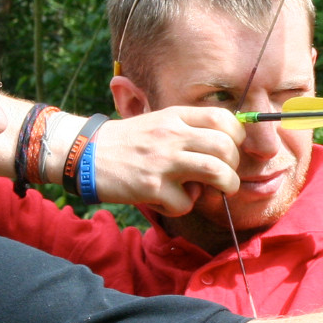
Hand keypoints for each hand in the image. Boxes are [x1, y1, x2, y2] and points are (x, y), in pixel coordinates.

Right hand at [91, 107, 243, 214]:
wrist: (85, 154)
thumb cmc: (127, 141)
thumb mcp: (158, 122)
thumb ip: (188, 130)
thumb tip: (224, 148)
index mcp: (175, 116)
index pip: (223, 117)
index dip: (237, 136)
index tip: (233, 150)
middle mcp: (172, 135)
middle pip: (225, 147)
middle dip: (234, 167)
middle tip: (226, 177)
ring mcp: (163, 161)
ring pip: (216, 172)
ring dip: (226, 186)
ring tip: (220, 191)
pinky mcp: (152, 187)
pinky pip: (186, 202)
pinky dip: (183, 207)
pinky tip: (169, 201)